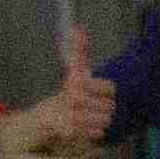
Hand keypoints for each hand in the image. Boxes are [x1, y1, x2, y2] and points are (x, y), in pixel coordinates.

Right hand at [3, 27, 113, 150]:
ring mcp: (72, 114)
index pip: (111, 88)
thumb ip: (80, 48)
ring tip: (89, 115)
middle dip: (105, 106)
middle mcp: (73, 96)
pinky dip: (96, 131)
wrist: (48, 116)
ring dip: (102, 119)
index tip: (100, 89)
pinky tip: (86, 126)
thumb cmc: (69, 91)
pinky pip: (98, 132)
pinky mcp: (71, 131)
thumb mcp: (75, 68)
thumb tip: (76, 27)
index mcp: (77, 80)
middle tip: (93, 105)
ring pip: (106, 119)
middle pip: (110, 105)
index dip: (107, 90)